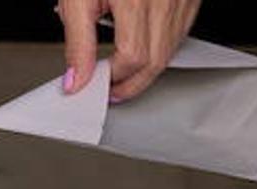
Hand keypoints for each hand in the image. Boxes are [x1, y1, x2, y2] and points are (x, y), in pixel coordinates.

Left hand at [58, 0, 200, 100]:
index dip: (113, 77)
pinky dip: (162, 45)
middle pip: (155, 60)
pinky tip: (144, 45)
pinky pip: (181, 31)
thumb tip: (76, 81)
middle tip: (110, 89)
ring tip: (122, 71)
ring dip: (147, 67)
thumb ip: (77, 41)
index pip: (132, 57)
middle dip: (131, 82)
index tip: (95, 82)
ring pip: (171, 49)